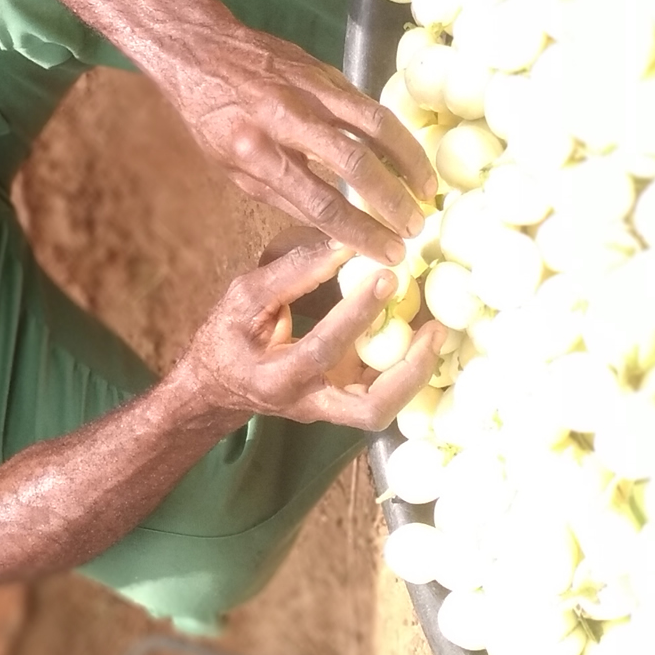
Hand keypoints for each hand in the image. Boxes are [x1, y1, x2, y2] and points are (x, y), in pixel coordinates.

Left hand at [161, 22, 437, 262]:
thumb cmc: (211, 118)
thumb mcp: (231, 168)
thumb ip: (282, 197)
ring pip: (375, 125)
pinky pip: (368, 104)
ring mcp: (309, 89)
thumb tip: (331, 229)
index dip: (361, 232)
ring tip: (427, 191)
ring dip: (408, 162)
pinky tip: (407, 155)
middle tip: (415, 227)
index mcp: (256, 151)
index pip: (320, 201)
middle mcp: (286, 117)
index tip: (388, 252)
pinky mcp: (325, 71)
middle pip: (355, 164)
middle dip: (393, 201)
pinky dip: (394, 133)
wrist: (201, 49)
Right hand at [176, 240, 443, 429]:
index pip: (323, 348)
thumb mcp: (245, 298)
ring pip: (382, 410)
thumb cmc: (229, 336)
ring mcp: (328, 410)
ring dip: (415, 374)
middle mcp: (307, 404)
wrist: (218, 384)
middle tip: (434, 328)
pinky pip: (381, 395)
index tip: (385, 274)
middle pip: (370, 409)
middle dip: (408, 371)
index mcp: (276, 379)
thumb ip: (290, 273)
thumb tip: (342, 243)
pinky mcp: (340, 405)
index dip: (356, 313)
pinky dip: (404, 369)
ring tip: (435, 332)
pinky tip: (419, 335)